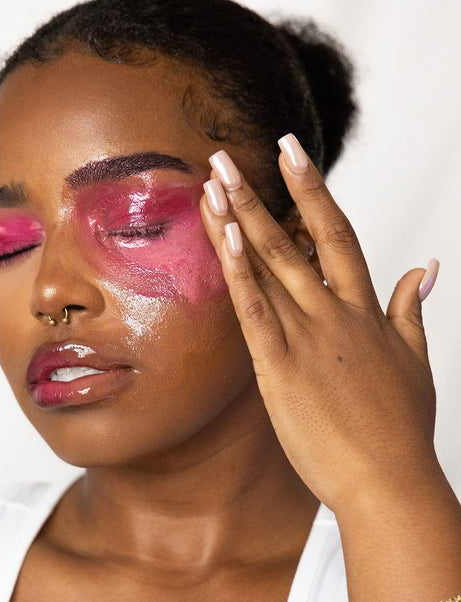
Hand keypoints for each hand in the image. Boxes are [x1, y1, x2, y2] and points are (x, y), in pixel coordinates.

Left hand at [201, 134, 438, 511]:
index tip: (290, 153)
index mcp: (364, 308)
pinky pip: (256, 311)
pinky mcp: (281, 369)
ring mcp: (307, 337)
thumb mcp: (415, 359)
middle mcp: (334, 313)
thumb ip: (411, 308)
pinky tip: (224, 239)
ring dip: (237, 222)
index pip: (336, 232)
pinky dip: (240, 274)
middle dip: (256, 194)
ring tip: (210, 184)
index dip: (311, 188)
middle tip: (224, 157)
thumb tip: (424, 268)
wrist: (391, 483)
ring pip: (267, 268)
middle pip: (291, 239)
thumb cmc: (401, 426)